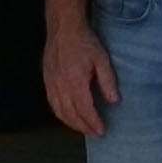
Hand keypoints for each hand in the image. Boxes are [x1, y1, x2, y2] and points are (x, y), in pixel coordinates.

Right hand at [43, 5, 122, 138]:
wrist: (63, 28)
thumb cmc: (84, 42)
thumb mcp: (102, 60)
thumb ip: (108, 81)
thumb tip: (114, 101)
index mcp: (75, 82)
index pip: (84, 109)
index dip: (93, 122)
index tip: (101, 131)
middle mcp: (61, 86)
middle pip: (71, 114)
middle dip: (83, 127)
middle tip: (95, 134)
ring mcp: (51, 84)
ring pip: (59, 111)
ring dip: (71, 123)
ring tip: (83, 129)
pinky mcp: (47, 81)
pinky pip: (52, 103)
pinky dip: (60, 114)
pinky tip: (68, 116)